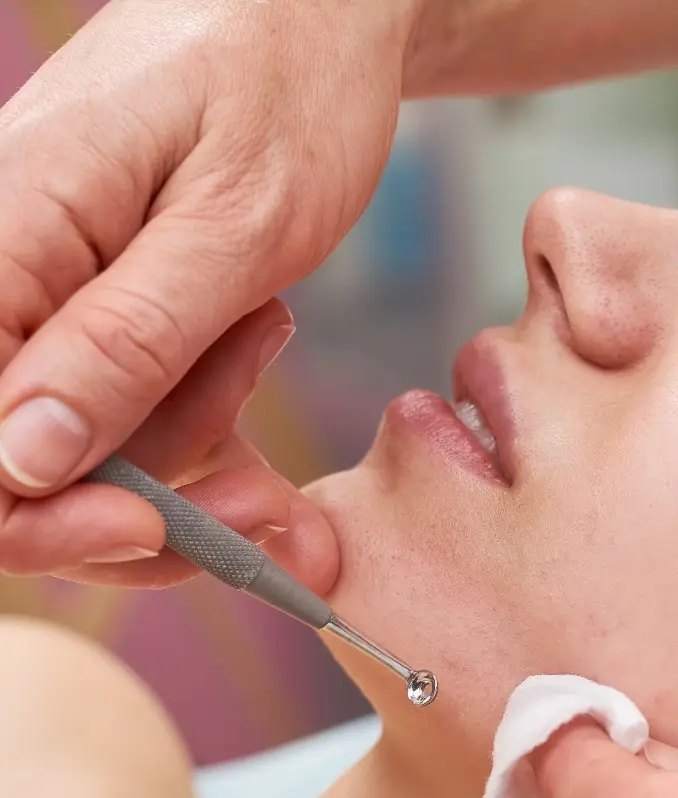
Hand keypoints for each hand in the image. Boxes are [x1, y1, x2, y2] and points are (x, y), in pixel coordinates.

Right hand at [0, 0, 413, 583]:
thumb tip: (18, 461)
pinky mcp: (94, 301)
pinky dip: (200, 413)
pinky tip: (257, 342)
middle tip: (270, 478)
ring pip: (85, 443)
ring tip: (268, 329)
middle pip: (23, 462)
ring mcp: (44, 290)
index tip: (160, 530)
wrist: (313, 11)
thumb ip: (125, 342)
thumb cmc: (281, 84)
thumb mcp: (229, 223)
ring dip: (192, 441)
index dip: (39, 520)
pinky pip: (125, 398)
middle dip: (151, 492)